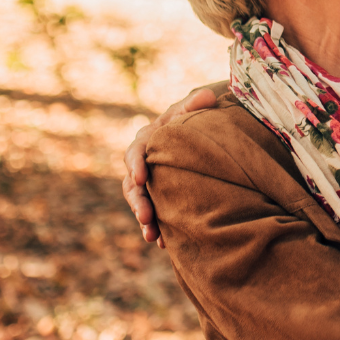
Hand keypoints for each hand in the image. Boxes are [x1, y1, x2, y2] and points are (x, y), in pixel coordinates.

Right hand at [121, 86, 218, 246]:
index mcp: (148, 138)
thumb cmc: (195, 117)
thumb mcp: (194, 108)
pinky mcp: (158, 195)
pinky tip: (163, 243)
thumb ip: (196, 104)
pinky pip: (152, 213)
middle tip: (146, 217)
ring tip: (151, 236)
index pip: (136, 152)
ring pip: (139, 202)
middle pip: (131, 183)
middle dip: (138, 201)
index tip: (140, 179)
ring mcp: (149, 181)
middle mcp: (143, 161)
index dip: (136, 165)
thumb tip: (207, 96)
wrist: (201, 131)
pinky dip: (157, 227)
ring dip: (144, 219)